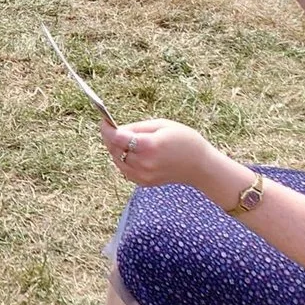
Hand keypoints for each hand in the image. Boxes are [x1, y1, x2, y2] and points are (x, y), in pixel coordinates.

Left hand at [100, 118, 231, 192]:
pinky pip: (125, 169)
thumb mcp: (163, 125)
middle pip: (114, 149)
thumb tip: (118, 129)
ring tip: (123, 139)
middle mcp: (144, 163)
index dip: (107, 129)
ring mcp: (143, 175)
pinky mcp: (144, 182)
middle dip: (110, 138)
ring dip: (116, 149)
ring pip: (117, 160)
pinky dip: (123, 160)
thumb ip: (138, 127)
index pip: (117, 138)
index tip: (104, 121)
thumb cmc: (185, 141)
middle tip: (112, 128)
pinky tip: (131, 152)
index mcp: (149, 146)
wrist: (200, 166)